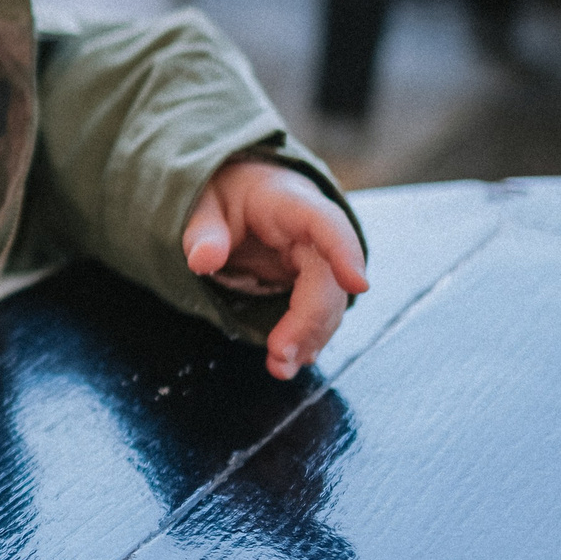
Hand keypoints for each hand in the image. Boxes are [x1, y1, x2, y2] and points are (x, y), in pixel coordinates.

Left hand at [182, 158, 369, 380]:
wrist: (241, 192)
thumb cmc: (226, 192)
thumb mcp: (203, 203)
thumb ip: (203, 232)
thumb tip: (202, 261)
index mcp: (290, 203)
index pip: (326, 223)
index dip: (344, 252)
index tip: (358, 283)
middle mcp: (313, 234)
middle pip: (328, 278)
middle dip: (309, 320)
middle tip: (280, 355)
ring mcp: (316, 259)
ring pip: (328, 302)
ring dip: (310, 337)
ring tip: (280, 367)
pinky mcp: (310, 282)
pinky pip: (318, 311)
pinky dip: (307, 337)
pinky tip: (293, 359)